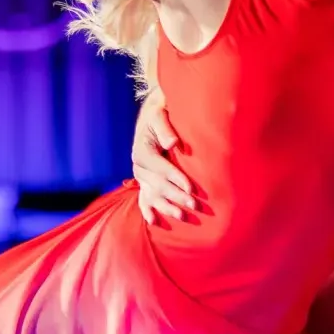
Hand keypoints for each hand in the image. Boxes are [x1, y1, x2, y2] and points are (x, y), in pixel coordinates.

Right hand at [130, 99, 195, 224]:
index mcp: (142, 149)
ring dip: (167, 207)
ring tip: (182, 217)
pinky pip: (143, 198)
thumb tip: (172, 144)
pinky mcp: (144, 180)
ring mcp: (141, 175)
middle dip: (176, 196)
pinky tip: (153, 221)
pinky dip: (148, 210)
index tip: (191, 187)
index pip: (160, 168)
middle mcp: (138, 165)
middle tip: (194, 205)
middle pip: (158, 185)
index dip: (176, 178)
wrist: (152, 114)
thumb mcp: (160, 113)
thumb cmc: (160, 112)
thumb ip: (165, 128)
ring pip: (153, 195)